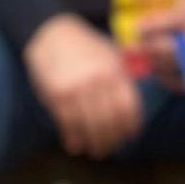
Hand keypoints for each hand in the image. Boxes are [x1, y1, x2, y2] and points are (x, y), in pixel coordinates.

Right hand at [24, 14, 142, 157]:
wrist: (51, 32)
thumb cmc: (86, 48)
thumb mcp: (111, 56)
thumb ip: (123, 82)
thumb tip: (133, 116)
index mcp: (114, 72)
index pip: (128, 109)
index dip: (130, 127)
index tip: (128, 136)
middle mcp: (98, 81)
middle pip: (110, 123)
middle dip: (111, 141)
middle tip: (108, 149)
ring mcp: (77, 89)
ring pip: (90, 127)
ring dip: (94, 145)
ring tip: (95, 151)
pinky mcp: (58, 95)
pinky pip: (69, 124)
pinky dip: (73, 139)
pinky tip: (75, 146)